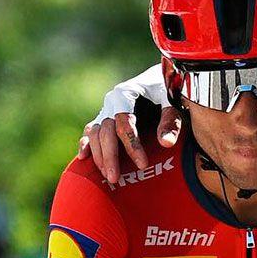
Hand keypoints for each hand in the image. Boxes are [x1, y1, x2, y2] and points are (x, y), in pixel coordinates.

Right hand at [76, 64, 179, 183]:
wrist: (160, 79)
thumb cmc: (168, 90)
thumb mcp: (172, 101)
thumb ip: (170, 121)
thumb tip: (166, 143)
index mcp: (126, 93)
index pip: (124, 123)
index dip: (132, 145)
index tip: (143, 164)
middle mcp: (111, 101)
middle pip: (105, 131)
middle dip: (109, 156)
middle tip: (115, 178)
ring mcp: (106, 109)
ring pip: (94, 133)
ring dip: (98, 155)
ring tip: (108, 176)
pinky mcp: (104, 117)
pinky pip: (90, 131)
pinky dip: (86, 144)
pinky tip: (84, 158)